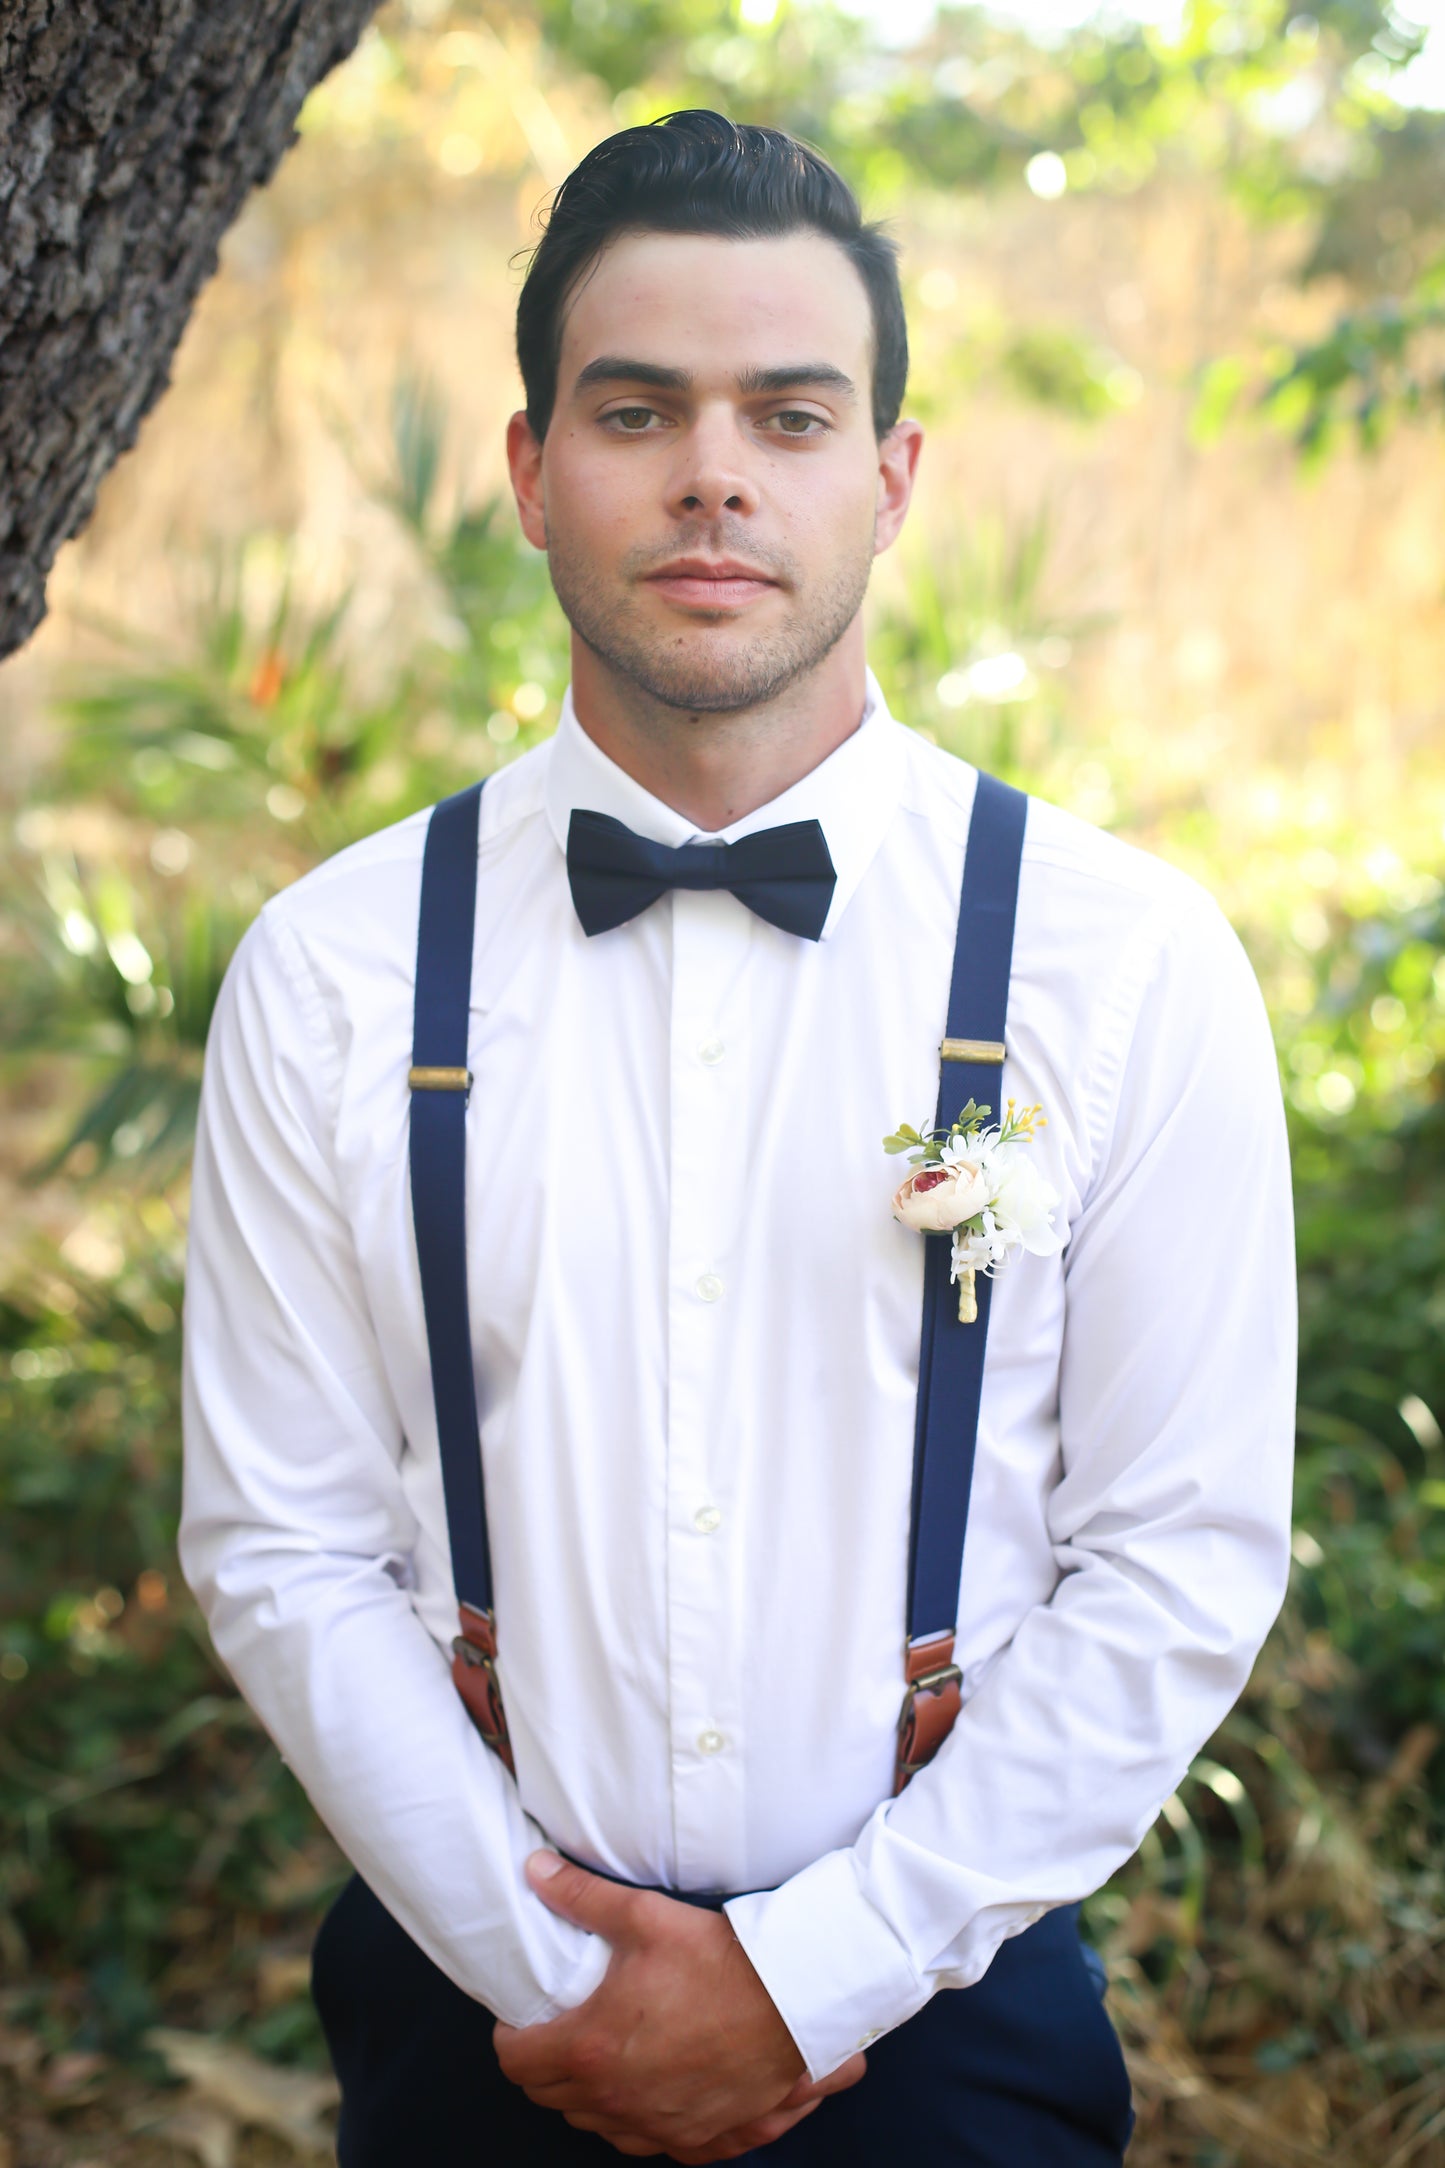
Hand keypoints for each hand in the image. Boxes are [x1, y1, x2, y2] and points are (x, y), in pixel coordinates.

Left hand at [493, 1851, 866, 2159]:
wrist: (794, 2002)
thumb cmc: (720, 1961)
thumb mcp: (644, 1917)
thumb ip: (581, 1896)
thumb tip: (535, 1871)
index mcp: (592, 2049)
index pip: (517, 2063)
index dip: (511, 2037)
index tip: (523, 2017)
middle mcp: (619, 2101)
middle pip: (551, 2098)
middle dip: (546, 2065)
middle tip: (562, 2028)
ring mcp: (660, 2128)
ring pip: (597, 2126)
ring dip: (589, 2096)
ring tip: (605, 2055)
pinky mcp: (700, 2140)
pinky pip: (649, 2144)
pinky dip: (639, 2120)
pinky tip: (650, 2090)